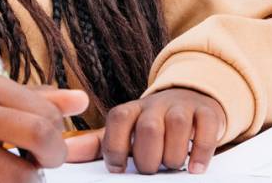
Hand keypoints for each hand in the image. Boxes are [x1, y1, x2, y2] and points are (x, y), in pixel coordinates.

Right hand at [0, 71, 87, 182]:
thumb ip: (41, 99)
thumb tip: (82, 101)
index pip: (45, 112)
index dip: (59, 133)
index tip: (51, 139)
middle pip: (38, 137)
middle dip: (54, 156)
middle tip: (47, 160)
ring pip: (18, 177)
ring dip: (29, 180)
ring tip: (21, 172)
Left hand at [89, 88, 224, 174]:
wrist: (189, 100)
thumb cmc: (151, 124)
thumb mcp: (125, 133)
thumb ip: (96, 145)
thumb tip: (64, 154)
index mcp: (132, 110)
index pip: (118, 120)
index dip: (117, 147)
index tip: (119, 170)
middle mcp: (156, 105)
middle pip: (149, 127)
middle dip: (149, 157)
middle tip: (151, 170)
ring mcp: (183, 106)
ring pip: (177, 124)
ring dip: (173, 154)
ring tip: (172, 167)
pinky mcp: (207, 112)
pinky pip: (206, 128)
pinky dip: (201, 150)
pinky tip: (195, 168)